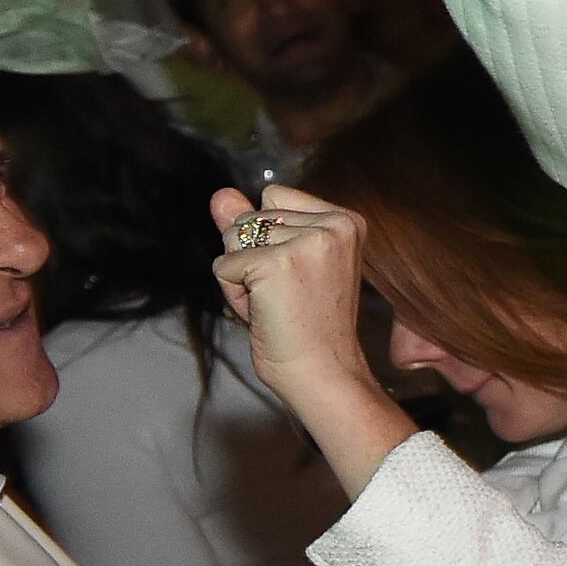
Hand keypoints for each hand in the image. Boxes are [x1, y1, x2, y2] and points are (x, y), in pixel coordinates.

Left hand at [210, 188, 419, 489]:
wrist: (323, 371)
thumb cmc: (306, 323)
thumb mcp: (283, 264)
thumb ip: (252, 225)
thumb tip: (219, 193)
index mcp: (346, 219)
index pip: (273, 196)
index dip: (271, 237)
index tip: (300, 275)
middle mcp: (333, 223)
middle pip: (250, 217)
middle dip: (252, 257)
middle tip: (287, 295)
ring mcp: (306, 242)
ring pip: (233, 239)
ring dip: (241, 276)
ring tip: (275, 303)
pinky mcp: (275, 264)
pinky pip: (222, 265)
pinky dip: (232, 294)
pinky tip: (264, 312)